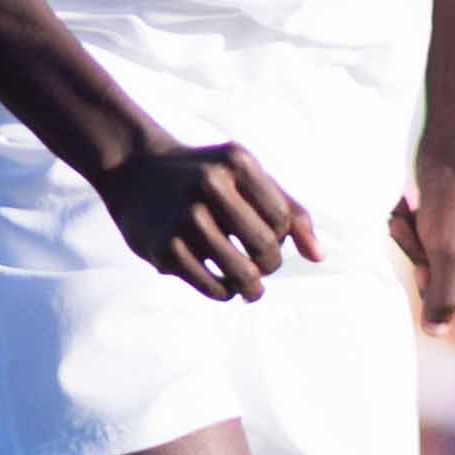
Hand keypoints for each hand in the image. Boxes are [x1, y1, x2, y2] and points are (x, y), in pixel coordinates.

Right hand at [90, 134, 315, 303]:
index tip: (268, 236)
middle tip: (262, 266)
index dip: (283, 236)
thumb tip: (318, 257)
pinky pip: (212, 286)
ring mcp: (184, 217)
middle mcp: (209, 184)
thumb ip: (290, 210)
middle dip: (270, 264)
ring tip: (252, 288)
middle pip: (266, 247)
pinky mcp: (164, 248)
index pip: (283, 219)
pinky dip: (226, 293)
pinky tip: (226, 286)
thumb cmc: (207, 177)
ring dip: (253, 288)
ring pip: (242, 273)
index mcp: (236, 161)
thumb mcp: (247, 177)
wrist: (136, 171)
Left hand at [392, 146, 454, 329]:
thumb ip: (441, 295)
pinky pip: (429, 242)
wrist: (447, 137)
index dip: (438, 286)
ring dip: (413, 240)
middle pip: (447, 285)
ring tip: (408, 215)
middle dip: (423, 258)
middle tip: (414, 229)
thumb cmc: (453, 188)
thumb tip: (436, 334)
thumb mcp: (446, 248)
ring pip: (433, 263)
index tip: (428, 257)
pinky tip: (407, 209)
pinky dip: (413, 228)